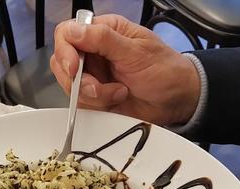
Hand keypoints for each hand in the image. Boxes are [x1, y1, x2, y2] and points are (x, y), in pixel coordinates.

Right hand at [50, 14, 200, 125]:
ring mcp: (93, 76)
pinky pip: (81, 104)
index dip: (65, 51)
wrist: (177, 101)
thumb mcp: (136, 51)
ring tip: (119, 92)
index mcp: (103, 32)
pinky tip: (117, 99)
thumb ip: (103, 39)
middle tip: (98, 87)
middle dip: (78, 80)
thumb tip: (74, 31)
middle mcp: (94, 53)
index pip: (67, 34)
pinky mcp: (95, 97)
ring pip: (70, 86)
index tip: (75, 68)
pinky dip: (98, 105)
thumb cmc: (165, 70)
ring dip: (93, 95)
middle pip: (62, 63)